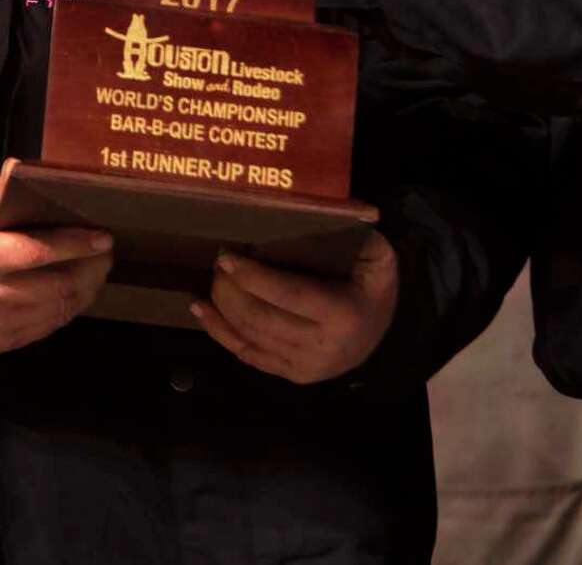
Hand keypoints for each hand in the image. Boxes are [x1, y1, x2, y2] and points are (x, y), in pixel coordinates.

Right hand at [0, 160, 113, 352]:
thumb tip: (18, 169)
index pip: (35, 252)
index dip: (73, 244)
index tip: (102, 237)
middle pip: (57, 285)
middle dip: (90, 267)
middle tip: (105, 251)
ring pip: (60, 308)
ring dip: (86, 288)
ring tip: (96, 267)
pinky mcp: (7, 341)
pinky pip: (51, 326)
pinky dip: (69, 307)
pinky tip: (75, 289)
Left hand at [190, 232, 398, 381]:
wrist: (380, 331)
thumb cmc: (372, 285)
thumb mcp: (376, 255)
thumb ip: (353, 232)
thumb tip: (322, 206)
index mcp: (343, 315)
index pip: (287, 294)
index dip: (252, 276)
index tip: (227, 256)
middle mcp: (323, 348)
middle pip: (260, 318)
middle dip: (230, 290)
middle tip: (218, 264)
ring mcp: (306, 367)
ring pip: (249, 338)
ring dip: (221, 308)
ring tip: (210, 281)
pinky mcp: (291, 375)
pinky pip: (248, 355)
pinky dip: (220, 332)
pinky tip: (201, 310)